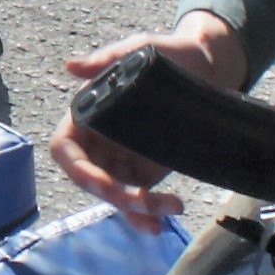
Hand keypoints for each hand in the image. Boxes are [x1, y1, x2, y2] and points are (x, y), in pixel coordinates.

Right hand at [47, 14, 248, 230]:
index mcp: (89, 114)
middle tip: (143, 201)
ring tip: (169, 208)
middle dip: (115, 195)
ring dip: (137, 209)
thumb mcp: (136, 50)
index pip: (66, 148)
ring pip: (118, 194)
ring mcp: (124, 159)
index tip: (100, 181)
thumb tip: (72, 67)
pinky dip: (147, 215)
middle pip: (93, 179)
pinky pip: (140, 199)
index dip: (78, 170)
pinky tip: (160, 224)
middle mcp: (102, 141)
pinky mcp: (147, 172)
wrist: (209, 65)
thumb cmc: (168, 51)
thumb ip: (105, 60)